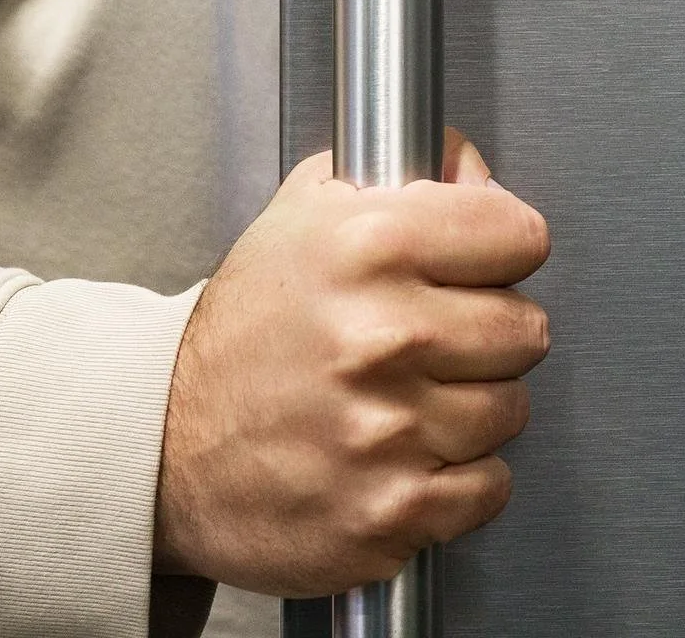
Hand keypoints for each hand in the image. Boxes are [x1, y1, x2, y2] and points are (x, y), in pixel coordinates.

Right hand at [153, 129, 550, 595]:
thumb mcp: (307, 213)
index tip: (482, 264)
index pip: (521, 236)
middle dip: (491, 330)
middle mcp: (385, 335)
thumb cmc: (243, 330)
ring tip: (415, 396)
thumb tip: (477, 170)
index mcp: (372, 246)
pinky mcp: (388, 513)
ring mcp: (389, 432)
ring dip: (475, 405)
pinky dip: (463, 479)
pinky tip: (413, 455)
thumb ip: (404, 174)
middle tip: (440, 339)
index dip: (504, 249)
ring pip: (510, 408)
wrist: (159, 446)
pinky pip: (489, 488)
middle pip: (526, 327)